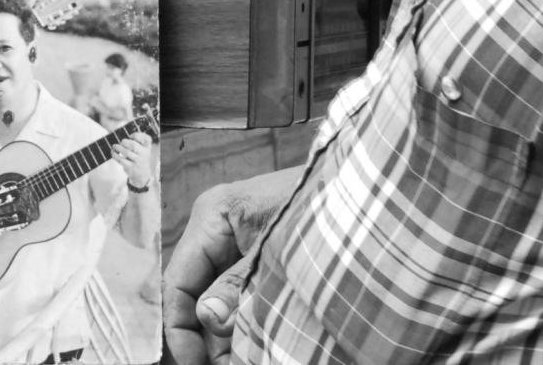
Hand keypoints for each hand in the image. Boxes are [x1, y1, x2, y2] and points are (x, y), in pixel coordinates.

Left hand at [112, 133, 153, 190]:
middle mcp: (144, 154)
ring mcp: (137, 161)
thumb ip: (137, 141)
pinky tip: (113, 152)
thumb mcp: (143, 149)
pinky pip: (121, 160)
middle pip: (133, 145)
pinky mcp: (131, 167)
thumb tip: (123, 138)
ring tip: (114, 146)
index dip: (137, 135)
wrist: (142, 175)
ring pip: (126, 152)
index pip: (146, 138)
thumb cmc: (140, 158)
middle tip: (121, 142)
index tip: (130, 136)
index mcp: (147, 147)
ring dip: (118, 147)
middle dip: (124, 142)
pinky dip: (115, 155)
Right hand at [163, 167, 302, 364]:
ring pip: (217, 301)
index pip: (177, 281)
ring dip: (227, 337)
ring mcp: (237, 244)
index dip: (180, 328)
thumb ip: (238, 286)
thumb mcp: (275, 250)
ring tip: (243, 361)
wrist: (365, 194)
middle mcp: (217, 230)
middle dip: (207, 339)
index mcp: (212, 216)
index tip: (194, 364)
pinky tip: (254, 346)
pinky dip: (245, 323)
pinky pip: (240, 296)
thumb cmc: (320, 206)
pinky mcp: (258, 257)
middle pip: (196, 296)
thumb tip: (208, 319)